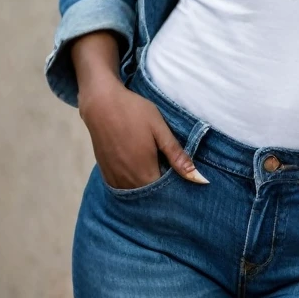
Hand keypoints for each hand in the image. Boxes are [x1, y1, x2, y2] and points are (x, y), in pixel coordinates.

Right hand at [78, 80, 209, 189]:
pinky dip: (132, 183)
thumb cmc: (134, 112)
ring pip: (135, 192)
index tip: (180, 175)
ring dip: (146, 186)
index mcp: (144, 171)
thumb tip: (197, 178)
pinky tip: (138, 168)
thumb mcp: (159, 129)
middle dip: (161, 188)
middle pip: (149, 194)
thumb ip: (176, 154)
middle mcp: (127, 180)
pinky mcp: (104, 172)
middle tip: (169, 169)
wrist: (101, 103)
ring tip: (154, 167)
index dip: (175, 187)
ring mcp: (114, 178)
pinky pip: (122, 187)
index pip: (164, 192)